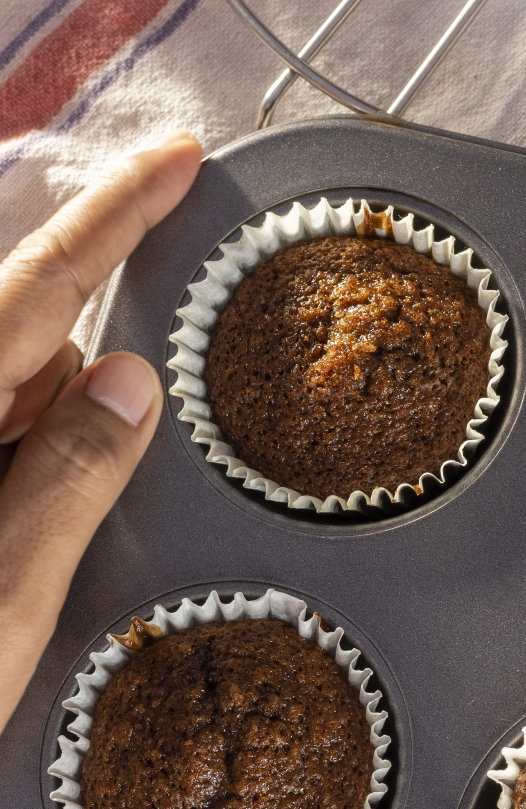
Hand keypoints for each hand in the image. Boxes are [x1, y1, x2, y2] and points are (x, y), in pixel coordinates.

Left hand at [0, 131, 200, 733]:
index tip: (176, 161)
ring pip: (7, 401)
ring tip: (48, 542)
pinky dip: (29, 472)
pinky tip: (34, 537)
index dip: (113, 216)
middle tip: (123, 444)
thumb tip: (131, 382)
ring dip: (54, 441)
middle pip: (20, 346)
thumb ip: (67, 477)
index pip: (34, 287)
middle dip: (86, 374)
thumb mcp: (2, 597)